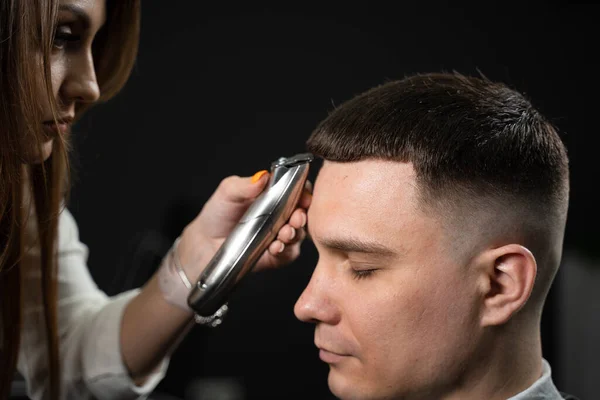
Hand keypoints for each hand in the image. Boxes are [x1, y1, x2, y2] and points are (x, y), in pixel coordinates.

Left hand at [176, 170, 311, 281]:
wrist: (205, 241)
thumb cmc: (219, 213)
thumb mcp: (228, 192)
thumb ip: (245, 185)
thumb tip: (263, 176)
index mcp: (276, 196)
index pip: (298, 191)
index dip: (304, 193)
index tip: (304, 195)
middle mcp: (283, 215)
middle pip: (303, 213)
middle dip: (302, 216)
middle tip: (297, 217)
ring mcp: (281, 236)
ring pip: (298, 235)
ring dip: (295, 234)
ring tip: (284, 233)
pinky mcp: (277, 256)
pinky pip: (288, 254)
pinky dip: (284, 250)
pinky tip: (276, 247)